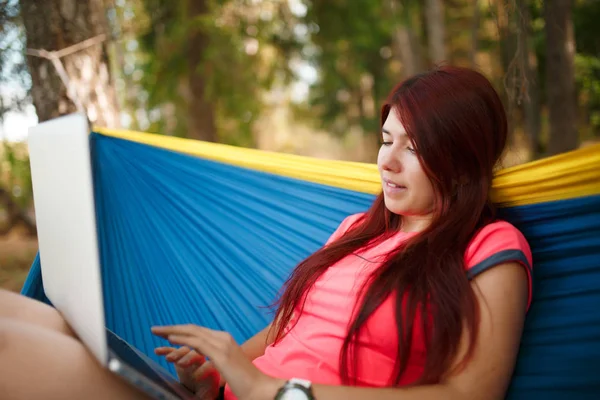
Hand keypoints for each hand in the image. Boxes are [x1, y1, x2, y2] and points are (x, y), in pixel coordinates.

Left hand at [151, 325, 282, 399]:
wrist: (260, 388)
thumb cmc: (245, 382)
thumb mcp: (227, 368)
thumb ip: (215, 361)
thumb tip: (200, 365)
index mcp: (224, 340)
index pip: (198, 331)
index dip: (180, 330)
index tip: (165, 333)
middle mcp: (223, 337)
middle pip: (192, 328)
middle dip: (172, 328)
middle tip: (155, 329)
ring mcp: (222, 344)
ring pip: (192, 333)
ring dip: (172, 331)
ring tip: (156, 332)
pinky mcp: (220, 354)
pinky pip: (197, 343)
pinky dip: (182, 339)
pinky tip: (170, 339)